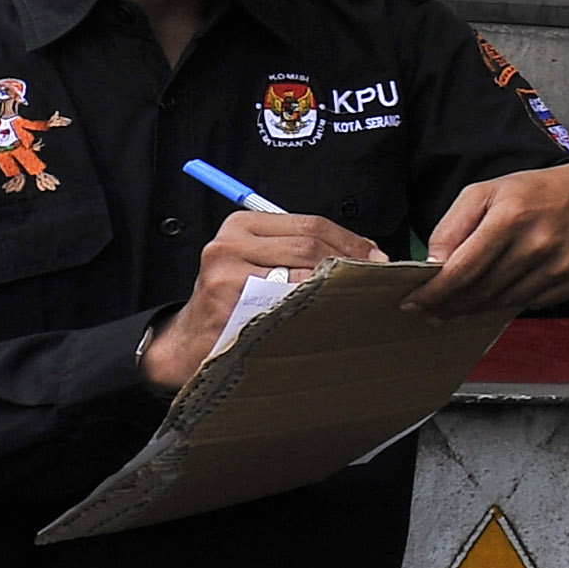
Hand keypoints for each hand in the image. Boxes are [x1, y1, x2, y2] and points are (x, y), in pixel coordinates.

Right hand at [144, 212, 384, 389]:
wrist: (192, 343)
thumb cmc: (236, 300)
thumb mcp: (260, 261)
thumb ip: (303, 249)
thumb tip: (369, 252)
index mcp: (242, 225)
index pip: (311, 224)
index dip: (351, 241)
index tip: (376, 257)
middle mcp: (230, 244)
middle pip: (310, 246)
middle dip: (349, 263)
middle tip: (372, 281)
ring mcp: (227, 274)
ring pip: (303, 274)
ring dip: (336, 288)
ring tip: (354, 299)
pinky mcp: (229, 304)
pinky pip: (288, 303)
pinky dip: (313, 308)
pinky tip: (325, 316)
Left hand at [415, 164, 568, 320]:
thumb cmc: (532, 193)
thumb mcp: (484, 193)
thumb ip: (452, 227)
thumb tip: (433, 266)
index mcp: (511, 217)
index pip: (462, 270)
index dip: (433, 293)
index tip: (413, 302)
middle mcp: (539, 244)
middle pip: (481, 292)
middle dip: (449, 305)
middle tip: (430, 311)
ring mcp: (562, 265)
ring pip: (504, 302)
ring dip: (476, 308)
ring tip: (459, 306)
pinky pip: (531, 303)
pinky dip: (508, 303)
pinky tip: (498, 294)